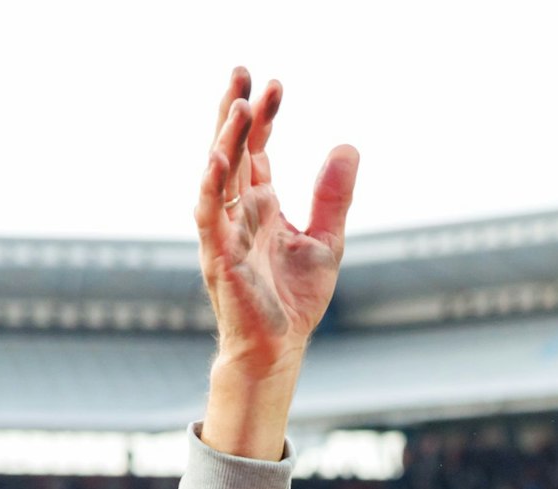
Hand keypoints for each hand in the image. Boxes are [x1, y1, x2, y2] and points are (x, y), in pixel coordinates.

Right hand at [196, 68, 358, 382]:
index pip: (257, 149)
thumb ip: (333, 195)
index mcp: (259, 205)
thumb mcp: (326, 240)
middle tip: (242, 71)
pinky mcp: (219, 256)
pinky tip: (218, 157)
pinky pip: (209, 214)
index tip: (276, 85)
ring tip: (236, 103)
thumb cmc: (294, 300)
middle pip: (231, 150)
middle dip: (234, 110)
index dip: (264, 116)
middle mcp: (237, 211)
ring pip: (217, 175)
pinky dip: (211, 185)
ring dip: (224, 138)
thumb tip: (349, 146)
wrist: (279, 349)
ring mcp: (224, 231)